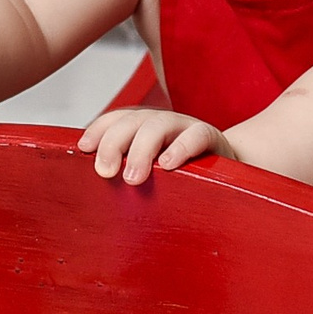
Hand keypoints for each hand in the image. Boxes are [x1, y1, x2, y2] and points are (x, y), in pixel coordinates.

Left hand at [77, 108, 227, 184]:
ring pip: (159, 125)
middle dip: (114, 143)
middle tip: (105, 172)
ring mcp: (186, 127)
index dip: (99, 129)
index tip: (84, 148)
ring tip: (133, 178)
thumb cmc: (180, 182)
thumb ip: (126, 176)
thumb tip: (90, 193)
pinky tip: (169, 164)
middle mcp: (163, 123)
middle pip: (133, 120)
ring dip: (142, 150)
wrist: (228, 179)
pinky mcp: (211, 137)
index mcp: (144, 129)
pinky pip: (196, 136)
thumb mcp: (149, 177)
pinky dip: (181, 148)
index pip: (117, 119)